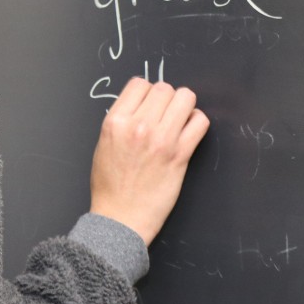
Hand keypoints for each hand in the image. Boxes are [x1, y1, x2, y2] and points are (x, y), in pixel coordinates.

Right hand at [88, 77, 209, 245]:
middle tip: (164, 114)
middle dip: (165, 98)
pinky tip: (188, 131)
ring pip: (185, 98)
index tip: (149, 104)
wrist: (120, 220)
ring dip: (184, 106)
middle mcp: (139, 126)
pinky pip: (200, 122)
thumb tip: (143, 104)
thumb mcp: (103, 144)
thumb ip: (122, 120)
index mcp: (116, 122)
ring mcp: (161, 139)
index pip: (139, 83)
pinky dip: (197, 122)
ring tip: (178, 120)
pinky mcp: (180, 154)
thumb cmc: (110, 186)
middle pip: (164, 88)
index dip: (146, 92)